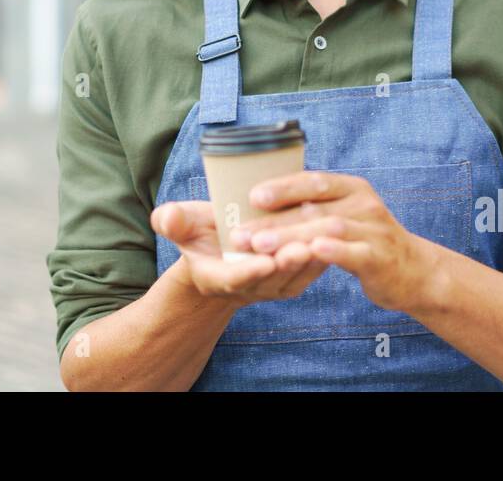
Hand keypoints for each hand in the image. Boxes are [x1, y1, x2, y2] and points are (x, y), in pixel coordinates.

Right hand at [150, 200, 329, 306]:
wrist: (221, 254)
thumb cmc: (200, 236)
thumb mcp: (181, 227)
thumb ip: (173, 222)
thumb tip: (166, 216)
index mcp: (219, 277)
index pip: (234, 278)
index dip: (248, 271)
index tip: (262, 262)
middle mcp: (249, 287)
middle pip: (271, 277)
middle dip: (287, 263)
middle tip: (301, 247)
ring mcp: (273, 286)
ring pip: (296, 274)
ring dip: (312, 258)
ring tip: (326, 237)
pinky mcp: (293, 280)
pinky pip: (311, 270)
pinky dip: (323, 255)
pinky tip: (336, 235)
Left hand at [227, 171, 432, 313]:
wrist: (413, 271)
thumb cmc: (365, 241)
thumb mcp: (345, 215)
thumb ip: (314, 207)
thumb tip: (261, 202)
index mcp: (351, 188)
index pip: (314, 181)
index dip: (283, 187)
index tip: (251, 196)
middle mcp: (363, 204)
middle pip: (313, 208)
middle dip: (274, 221)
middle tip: (241, 234)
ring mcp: (374, 230)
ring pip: (327, 230)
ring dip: (291, 237)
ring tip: (261, 247)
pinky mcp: (380, 257)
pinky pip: (353, 252)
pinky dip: (332, 250)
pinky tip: (311, 251)